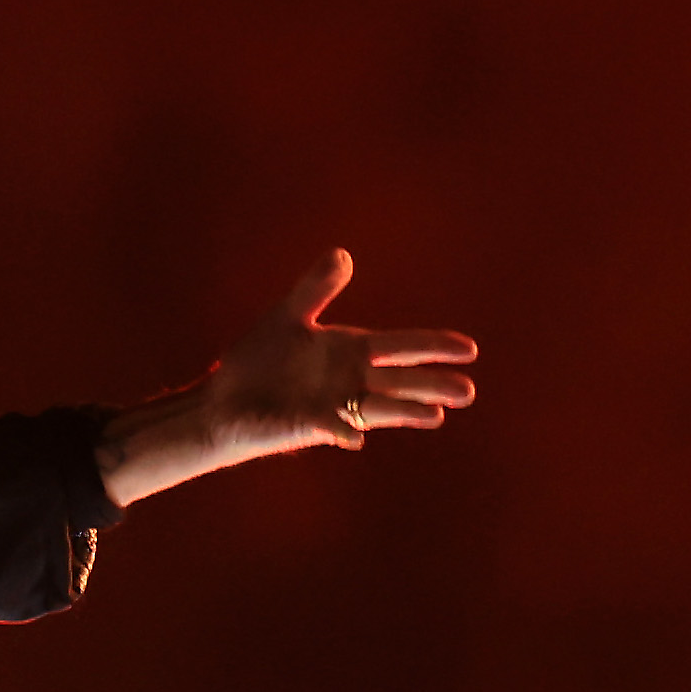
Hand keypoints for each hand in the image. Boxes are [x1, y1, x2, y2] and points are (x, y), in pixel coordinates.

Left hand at [97, 251, 477, 507]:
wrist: (221, 399)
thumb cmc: (259, 360)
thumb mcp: (289, 315)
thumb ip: (316, 288)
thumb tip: (343, 254)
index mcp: (350, 352)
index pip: (400, 347)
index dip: (433, 346)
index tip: (469, 349)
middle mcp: (348, 381)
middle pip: (399, 382)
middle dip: (432, 385)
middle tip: (468, 391)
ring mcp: (330, 406)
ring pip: (375, 408)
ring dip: (402, 411)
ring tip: (435, 416)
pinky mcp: (304, 425)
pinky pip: (328, 427)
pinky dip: (342, 430)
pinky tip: (356, 437)